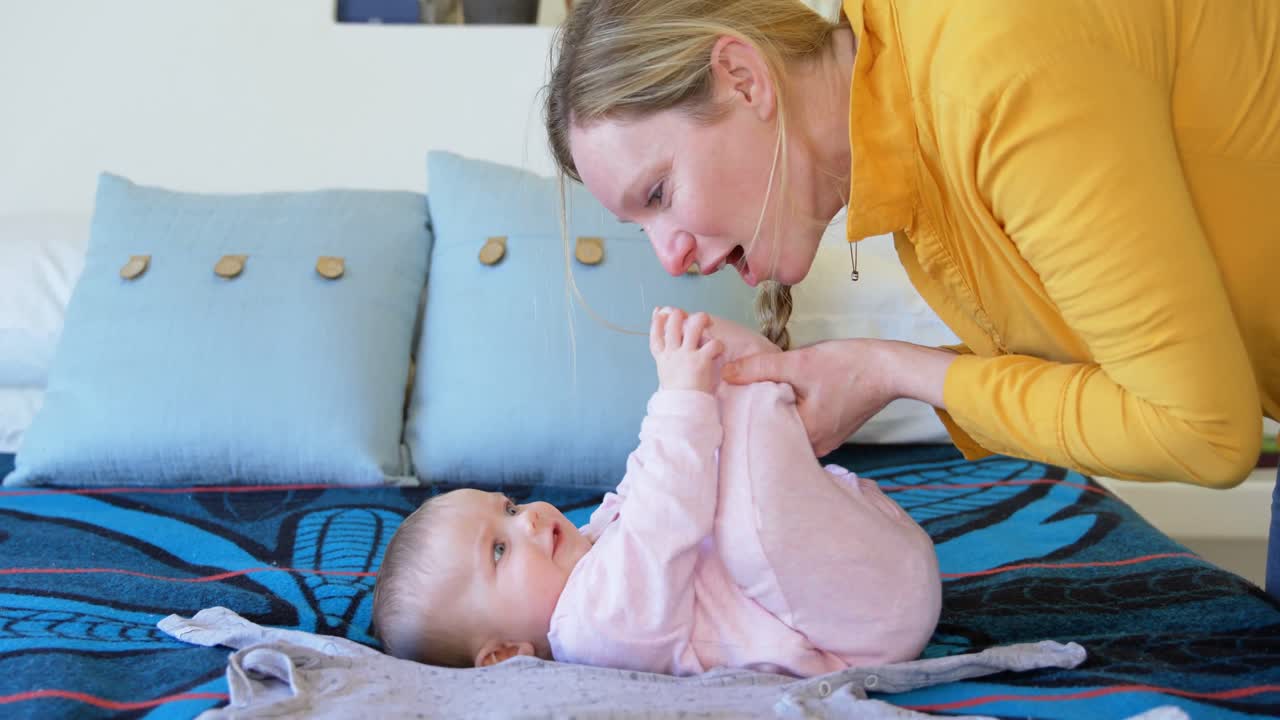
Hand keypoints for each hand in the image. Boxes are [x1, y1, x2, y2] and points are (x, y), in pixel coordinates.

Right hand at [649, 308, 723, 392]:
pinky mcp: (700, 360)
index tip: (659, 311)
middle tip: (686, 314)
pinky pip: (712, 344)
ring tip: (706, 320)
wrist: (682, 408)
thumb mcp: (667, 376)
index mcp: (663, 358)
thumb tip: (673, 352)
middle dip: (679, 315)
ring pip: (692, 327)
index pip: (655, 336)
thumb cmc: (678, 396)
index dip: (656, 322)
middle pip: (672, 325)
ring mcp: (685, 355)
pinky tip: (719, 349)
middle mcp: (672, 353)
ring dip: (700, 320)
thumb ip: (670, 362)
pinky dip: (718, 345)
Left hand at [719, 339, 898, 455]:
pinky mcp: (832, 429)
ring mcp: (826, 440)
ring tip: (756, 395)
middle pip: (775, 432)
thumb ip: (760, 369)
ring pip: (789, 427)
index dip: (744, 417)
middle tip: (737, 398)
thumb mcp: (798, 363)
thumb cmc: (849, 366)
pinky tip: (783, 395)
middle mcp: (816, 446)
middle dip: (757, 415)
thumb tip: (726, 373)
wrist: (889, 367)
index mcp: (806, 436)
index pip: (762, 431)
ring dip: (775, 411)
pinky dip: (792, 410)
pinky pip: (803, 423)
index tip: (728, 404)